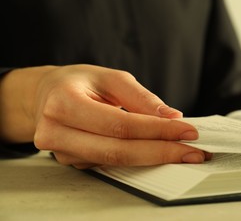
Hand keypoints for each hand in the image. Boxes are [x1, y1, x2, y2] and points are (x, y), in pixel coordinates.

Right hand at [0, 64, 209, 167]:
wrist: (46, 95)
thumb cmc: (78, 82)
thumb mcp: (110, 77)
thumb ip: (140, 98)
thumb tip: (171, 117)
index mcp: (63, 103)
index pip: (120, 124)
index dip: (156, 130)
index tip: (186, 131)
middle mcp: (56, 132)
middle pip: (117, 150)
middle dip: (161, 152)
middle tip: (193, 151)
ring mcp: (62, 151)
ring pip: (114, 162)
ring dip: (153, 159)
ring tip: (182, 154)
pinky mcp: (71, 161)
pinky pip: (109, 164)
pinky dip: (137, 160)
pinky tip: (156, 153)